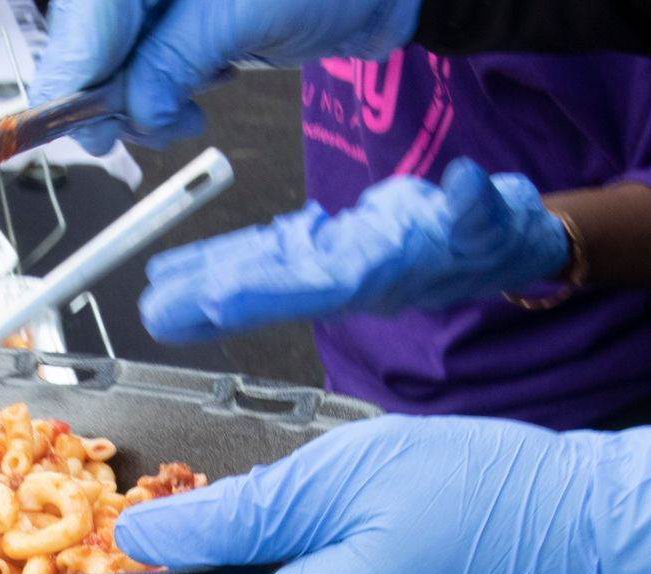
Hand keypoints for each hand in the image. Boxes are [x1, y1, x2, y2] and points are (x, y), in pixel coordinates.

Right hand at [31, 0, 422, 152]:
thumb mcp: (241, 17)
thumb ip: (173, 59)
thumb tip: (132, 110)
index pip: (86, 9)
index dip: (73, 62)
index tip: (67, 115)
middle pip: (90, 37)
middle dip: (103, 91)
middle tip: (116, 133)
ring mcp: (163, 8)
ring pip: (115, 62)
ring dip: (137, 104)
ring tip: (181, 115)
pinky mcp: (182, 31)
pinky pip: (147, 71)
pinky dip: (161, 99)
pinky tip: (191, 102)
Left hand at [141, 161, 569, 342]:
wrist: (496, 247)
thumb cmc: (493, 236)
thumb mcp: (495, 219)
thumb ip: (481, 206)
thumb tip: (469, 184)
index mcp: (379, 273)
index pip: (313, 286)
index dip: (263, 294)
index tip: (211, 300)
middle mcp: (346, 277)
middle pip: (270, 288)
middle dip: (212, 300)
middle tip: (154, 312)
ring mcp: (331, 266)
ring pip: (260, 274)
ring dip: (205, 284)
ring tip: (153, 296)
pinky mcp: (326, 249)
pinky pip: (267, 255)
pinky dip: (227, 260)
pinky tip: (180, 269)